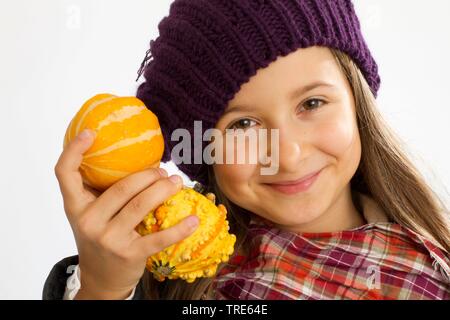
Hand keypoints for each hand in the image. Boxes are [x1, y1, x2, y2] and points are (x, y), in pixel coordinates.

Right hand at [54, 129, 198, 298]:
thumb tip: (132, 157)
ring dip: (164, 189)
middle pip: (121, 187)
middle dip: (148, 175)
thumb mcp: (91, 215)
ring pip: (141, 205)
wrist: (100, 279)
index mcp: (75, 206)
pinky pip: (158, 238)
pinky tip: (193, 220)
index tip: (91, 132)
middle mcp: (88, 221)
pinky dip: (179, 228)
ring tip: (177, 182)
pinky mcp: (129, 254)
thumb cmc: (99, 237)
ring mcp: (108, 238)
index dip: (74, 150)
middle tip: (163, 171)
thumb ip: (101, 191)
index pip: (64, 173)